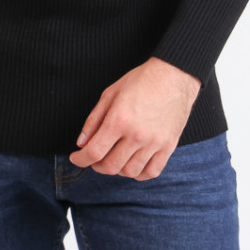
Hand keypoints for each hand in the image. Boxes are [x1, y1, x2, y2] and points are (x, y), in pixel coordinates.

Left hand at [68, 57, 201, 180]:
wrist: (174, 76)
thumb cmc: (141, 81)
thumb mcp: (110, 94)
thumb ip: (93, 120)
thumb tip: (82, 143)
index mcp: (119, 120)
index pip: (94, 152)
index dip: (80, 159)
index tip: (76, 158)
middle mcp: (137, 135)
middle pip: (110, 166)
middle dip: (96, 165)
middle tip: (94, 157)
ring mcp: (154, 143)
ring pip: (130, 172)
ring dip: (117, 170)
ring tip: (113, 158)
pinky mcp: (169, 146)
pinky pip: (151, 172)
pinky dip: (138, 174)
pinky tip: (132, 164)